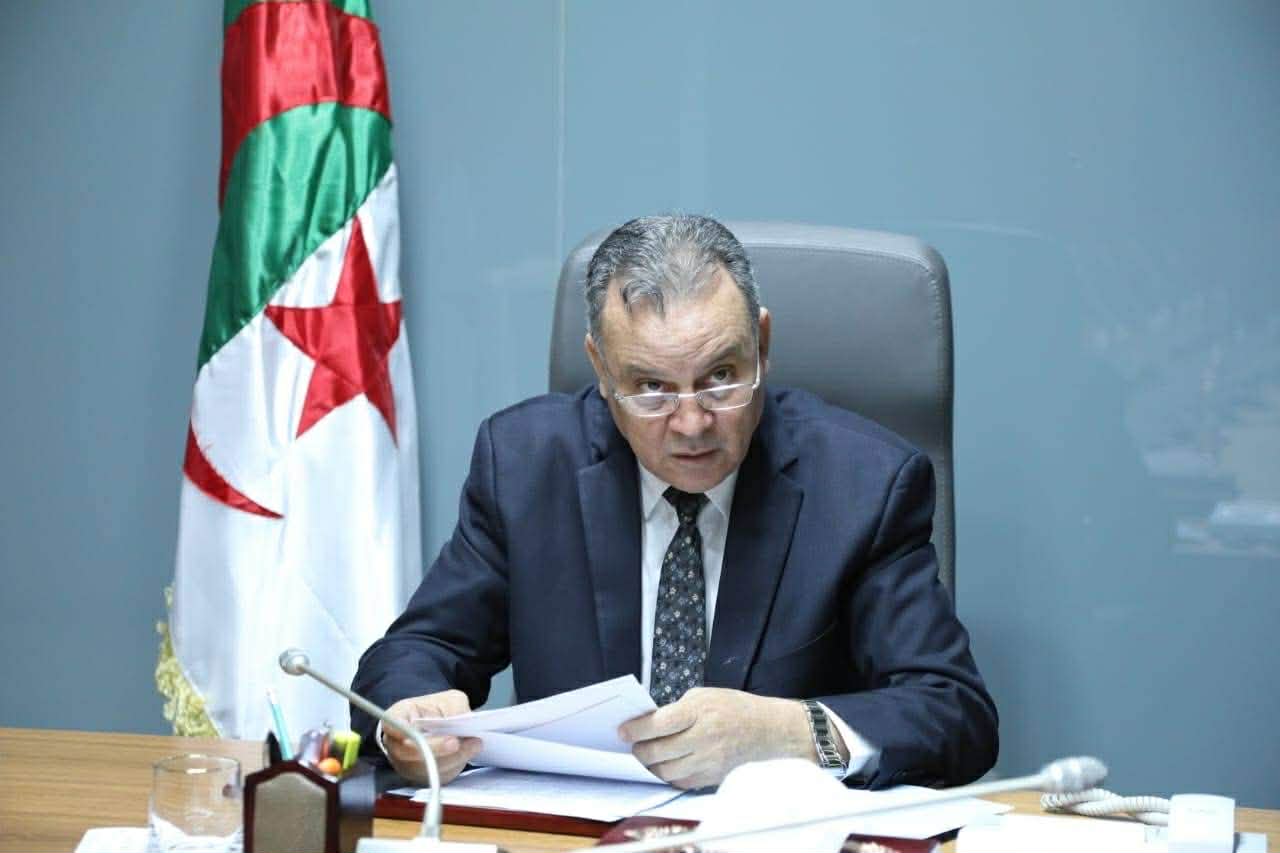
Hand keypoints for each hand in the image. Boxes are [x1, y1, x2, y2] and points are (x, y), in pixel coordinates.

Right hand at [382, 690, 481, 784]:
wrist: (439, 726)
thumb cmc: (438, 710)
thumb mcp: (448, 699)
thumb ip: (455, 708)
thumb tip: (463, 720)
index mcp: (397, 717)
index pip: (390, 724)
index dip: (398, 730)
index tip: (413, 731)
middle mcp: (396, 744)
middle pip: (409, 751)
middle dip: (435, 748)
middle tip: (455, 742)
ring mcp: (406, 764)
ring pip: (426, 767)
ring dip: (451, 758)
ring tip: (473, 744)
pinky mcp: (422, 777)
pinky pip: (437, 776)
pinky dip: (455, 764)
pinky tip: (468, 751)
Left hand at [618, 687, 818, 788]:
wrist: (768, 730)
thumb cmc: (736, 708)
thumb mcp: (704, 695)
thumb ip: (676, 709)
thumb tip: (649, 722)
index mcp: (699, 712)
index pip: (658, 724)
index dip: (635, 729)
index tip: (623, 731)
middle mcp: (703, 738)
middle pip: (657, 751)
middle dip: (638, 749)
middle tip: (633, 744)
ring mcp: (708, 760)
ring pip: (665, 771)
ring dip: (650, 764)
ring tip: (648, 755)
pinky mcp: (711, 777)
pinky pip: (679, 782)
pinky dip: (668, 774)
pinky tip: (666, 764)